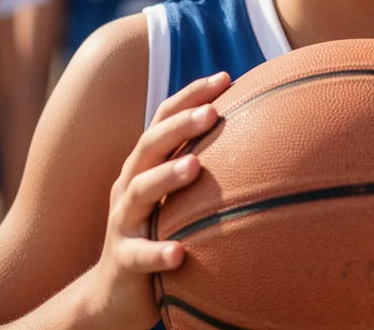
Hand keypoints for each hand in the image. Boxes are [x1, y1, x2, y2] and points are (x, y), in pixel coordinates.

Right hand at [84, 72, 230, 329]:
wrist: (112, 295)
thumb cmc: (156, 233)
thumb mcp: (174, 197)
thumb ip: (200, 165)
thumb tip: (260, 136)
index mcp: (144, 165)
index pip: (163, 119)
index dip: (190, 96)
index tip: (225, 77)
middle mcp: (129, 186)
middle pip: (150, 146)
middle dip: (180, 126)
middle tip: (211, 112)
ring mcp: (123, 223)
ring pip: (141, 193)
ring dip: (168, 176)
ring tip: (196, 166)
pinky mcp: (123, 262)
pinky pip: (139, 255)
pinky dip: (158, 252)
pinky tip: (180, 253)